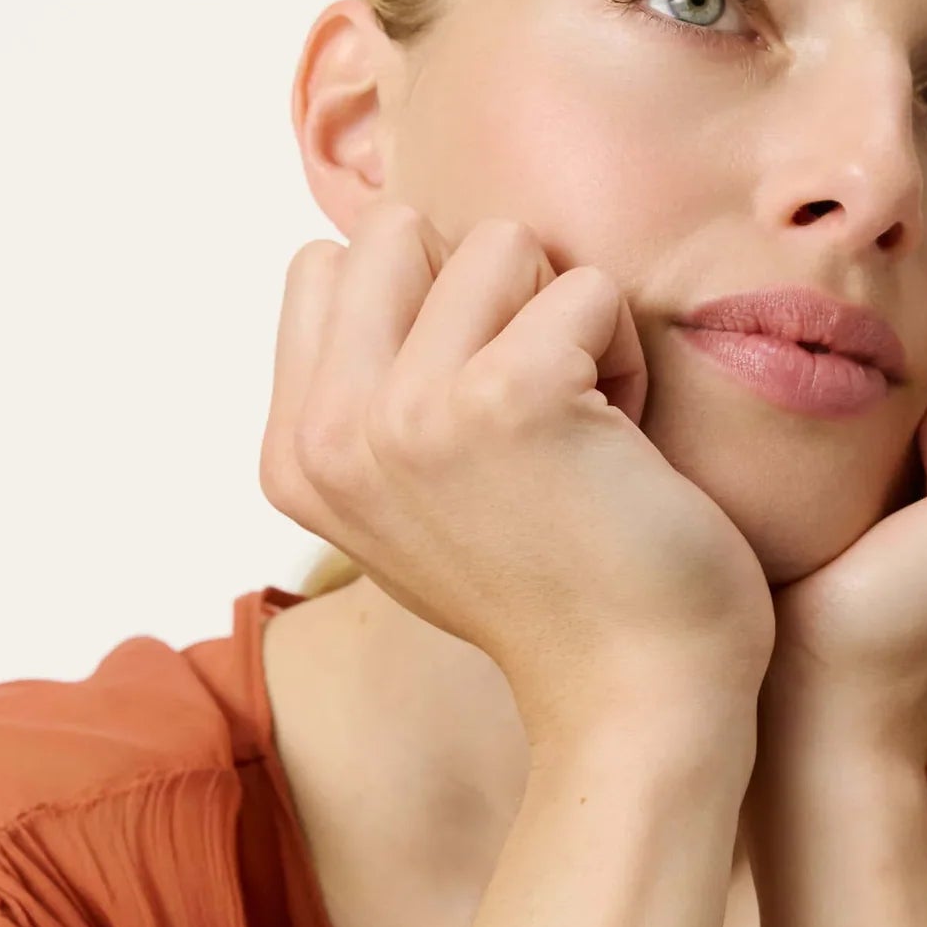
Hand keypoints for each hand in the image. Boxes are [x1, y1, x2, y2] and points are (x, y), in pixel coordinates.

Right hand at [259, 206, 775, 752]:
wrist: (633, 695)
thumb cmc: (551, 588)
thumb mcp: (409, 498)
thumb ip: (365, 392)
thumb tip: (374, 251)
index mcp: (293, 457)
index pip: (327, 265)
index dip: (427, 311)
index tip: (474, 419)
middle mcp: (329, 436)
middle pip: (399, 230)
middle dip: (489, 295)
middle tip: (536, 411)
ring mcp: (407, 415)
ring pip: (497, 243)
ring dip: (563, 322)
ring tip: (580, 431)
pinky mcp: (505, 398)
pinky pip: (586, 288)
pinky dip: (624, 355)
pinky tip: (621, 447)